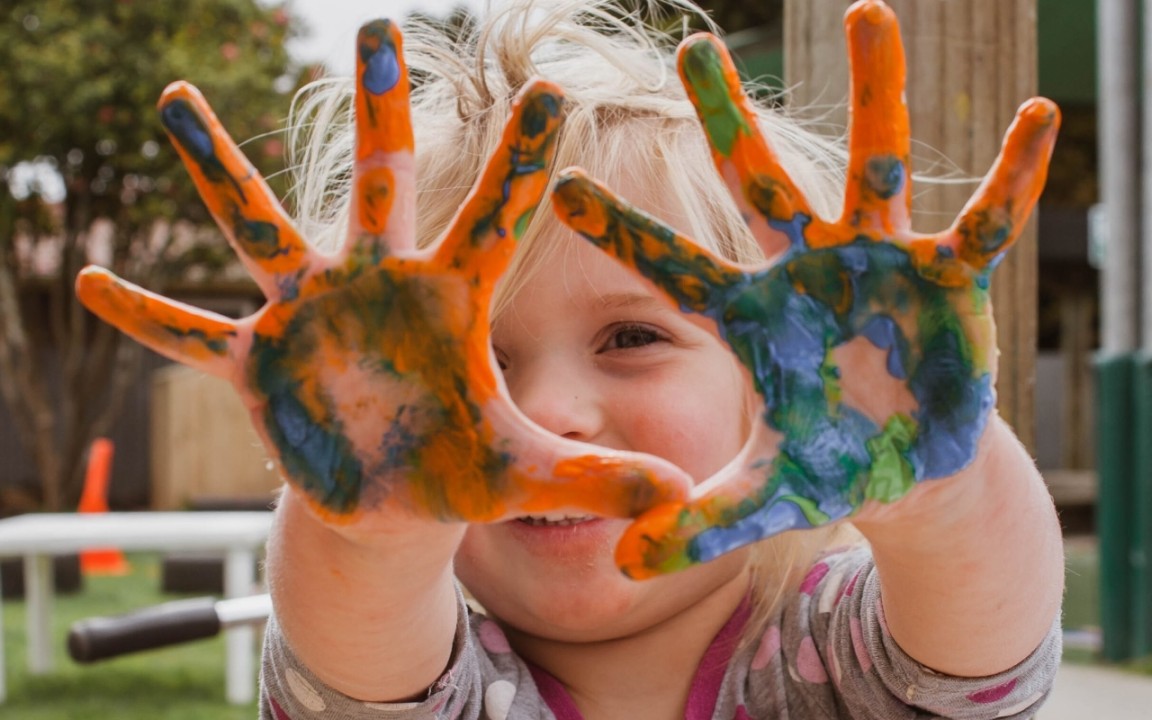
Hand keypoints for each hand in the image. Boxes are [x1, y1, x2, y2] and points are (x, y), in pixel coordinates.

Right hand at [77, 20, 687, 528]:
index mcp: (449, 303)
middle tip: (377, 28)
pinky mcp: (258, 363)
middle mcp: (376, 287)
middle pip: (378, 185)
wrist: (392, 497)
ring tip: (177, 99)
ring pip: (260, 229)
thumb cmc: (460, 470)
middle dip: (378, 112)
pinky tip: (88, 284)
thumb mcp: (523, 475)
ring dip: (218, 171)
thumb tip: (675, 497)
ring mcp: (310, 316)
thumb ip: (592, 478)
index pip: (494, 220)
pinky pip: (192, 334)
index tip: (551, 91)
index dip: (520, 163)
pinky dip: (147, 315)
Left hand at [551, 0, 1058, 576]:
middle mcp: (806, 272)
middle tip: (695, 45)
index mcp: (751, 316)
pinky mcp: (946, 280)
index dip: (621, 230)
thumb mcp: (761, 498)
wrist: (906, 465)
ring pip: (873, 169)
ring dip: (876, 95)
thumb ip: (693, 524)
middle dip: (728, 120)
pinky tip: (1038, 118)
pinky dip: (1008, 177)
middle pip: (757, 185)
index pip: (673, 268)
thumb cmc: (828, 466)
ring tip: (868, 12)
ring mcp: (876, 266)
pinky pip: (980, 221)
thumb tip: (619, 569)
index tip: (559, 183)